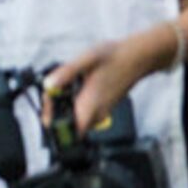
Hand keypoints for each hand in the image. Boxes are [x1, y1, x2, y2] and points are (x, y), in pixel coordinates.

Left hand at [46, 22, 178, 137]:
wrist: (138, 57)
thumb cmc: (115, 57)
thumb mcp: (87, 60)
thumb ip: (66, 73)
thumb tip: (48, 84)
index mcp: (90, 108)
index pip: (65, 130)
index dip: (51, 117)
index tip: (51, 98)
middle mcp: (95, 115)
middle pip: (66, 125)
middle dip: (55, 109)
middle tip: (56, 88)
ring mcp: (100, 114)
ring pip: (74, 119)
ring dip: (64, 105)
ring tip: (67, 84)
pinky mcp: (102, 109)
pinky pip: (82, 112)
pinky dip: (74, 102)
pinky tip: (77, 86)